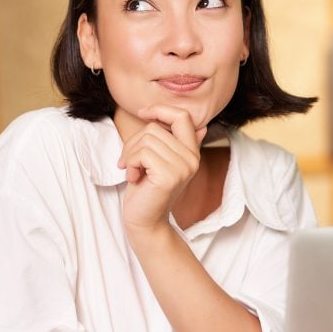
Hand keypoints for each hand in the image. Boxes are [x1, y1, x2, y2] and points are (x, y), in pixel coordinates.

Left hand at [118, 105, 206, 232]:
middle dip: (134, 142)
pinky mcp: (169, 176)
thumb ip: (176, 143)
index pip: (182, 116)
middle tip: (130, 162)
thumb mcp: (162, 162)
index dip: (160, 110)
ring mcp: (183, 167)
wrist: (145, 221)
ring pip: (147, 139)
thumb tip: (202, 126)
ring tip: (133, 170)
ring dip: (130, 154)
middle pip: (155, 128)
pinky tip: (133, 177)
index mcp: (192, 152)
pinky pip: (142, 153)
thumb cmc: (147, 190)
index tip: (142, 114)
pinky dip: (130, 163)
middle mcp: (192, 158)